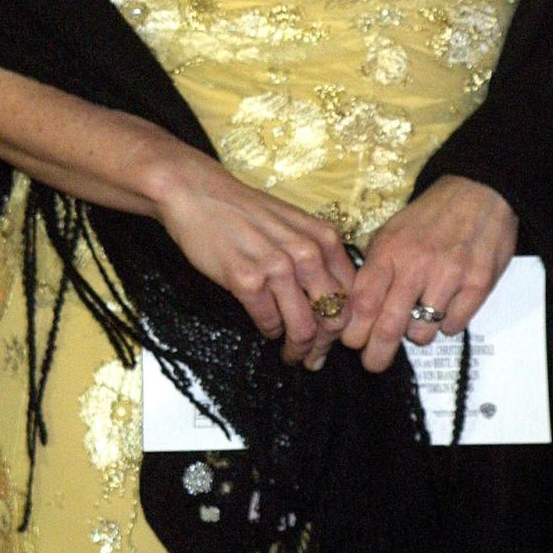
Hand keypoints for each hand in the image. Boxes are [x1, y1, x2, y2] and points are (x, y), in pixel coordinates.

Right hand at [153, 149, 353, 367]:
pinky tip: (266, 329)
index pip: (351, 295)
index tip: (333, 338)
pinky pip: (268, 322)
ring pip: (304, 328)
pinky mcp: (247, 279)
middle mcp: (307, 252)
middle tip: (313, 357)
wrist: (201, 195)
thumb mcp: (296, 225)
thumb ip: (318, 256)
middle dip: (325, 345)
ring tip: (292, 356)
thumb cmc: (248, 212)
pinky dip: (269, 332)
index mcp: (324, 238)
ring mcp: (277, 266)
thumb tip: (333, 300)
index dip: (345, 323)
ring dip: (298, 350)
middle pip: (333, 317)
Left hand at [340, 177, 517, 372]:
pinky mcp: (478, 284)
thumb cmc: (430, 216)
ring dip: (416, 334)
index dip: (353, 331)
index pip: (362, 303)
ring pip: (422, 334)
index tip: (352, 341)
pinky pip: (454, 327)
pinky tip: (447, 304)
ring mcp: (450, 275)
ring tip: (419, 316)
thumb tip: (356, 310)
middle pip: (388, 328)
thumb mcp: (392, 231)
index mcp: (390, 249)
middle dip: (375, 355)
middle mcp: (418, 263)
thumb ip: (375, 268)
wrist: (479, 190)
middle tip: (373, 362)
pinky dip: (447, 324)